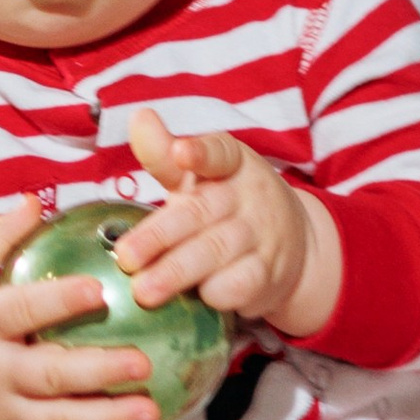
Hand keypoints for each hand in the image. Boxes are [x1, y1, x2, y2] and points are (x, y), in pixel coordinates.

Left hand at [110, 106, 340, 341]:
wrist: (293, 244)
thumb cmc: (226, 204)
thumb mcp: (200, 176)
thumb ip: (165, 154)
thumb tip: (139, 117)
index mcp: (232, 163)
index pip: (220, 152)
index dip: (201, 153)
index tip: (181, 152)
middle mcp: (249, 196)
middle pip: (201, 213)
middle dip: (160, 236)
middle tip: (126, 257)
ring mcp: (261, 236)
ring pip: (215, 252)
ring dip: (176, 273)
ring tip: (143, 291)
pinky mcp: (266, 275)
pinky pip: (237, 286)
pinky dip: (211, 294)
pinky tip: (188, 301)